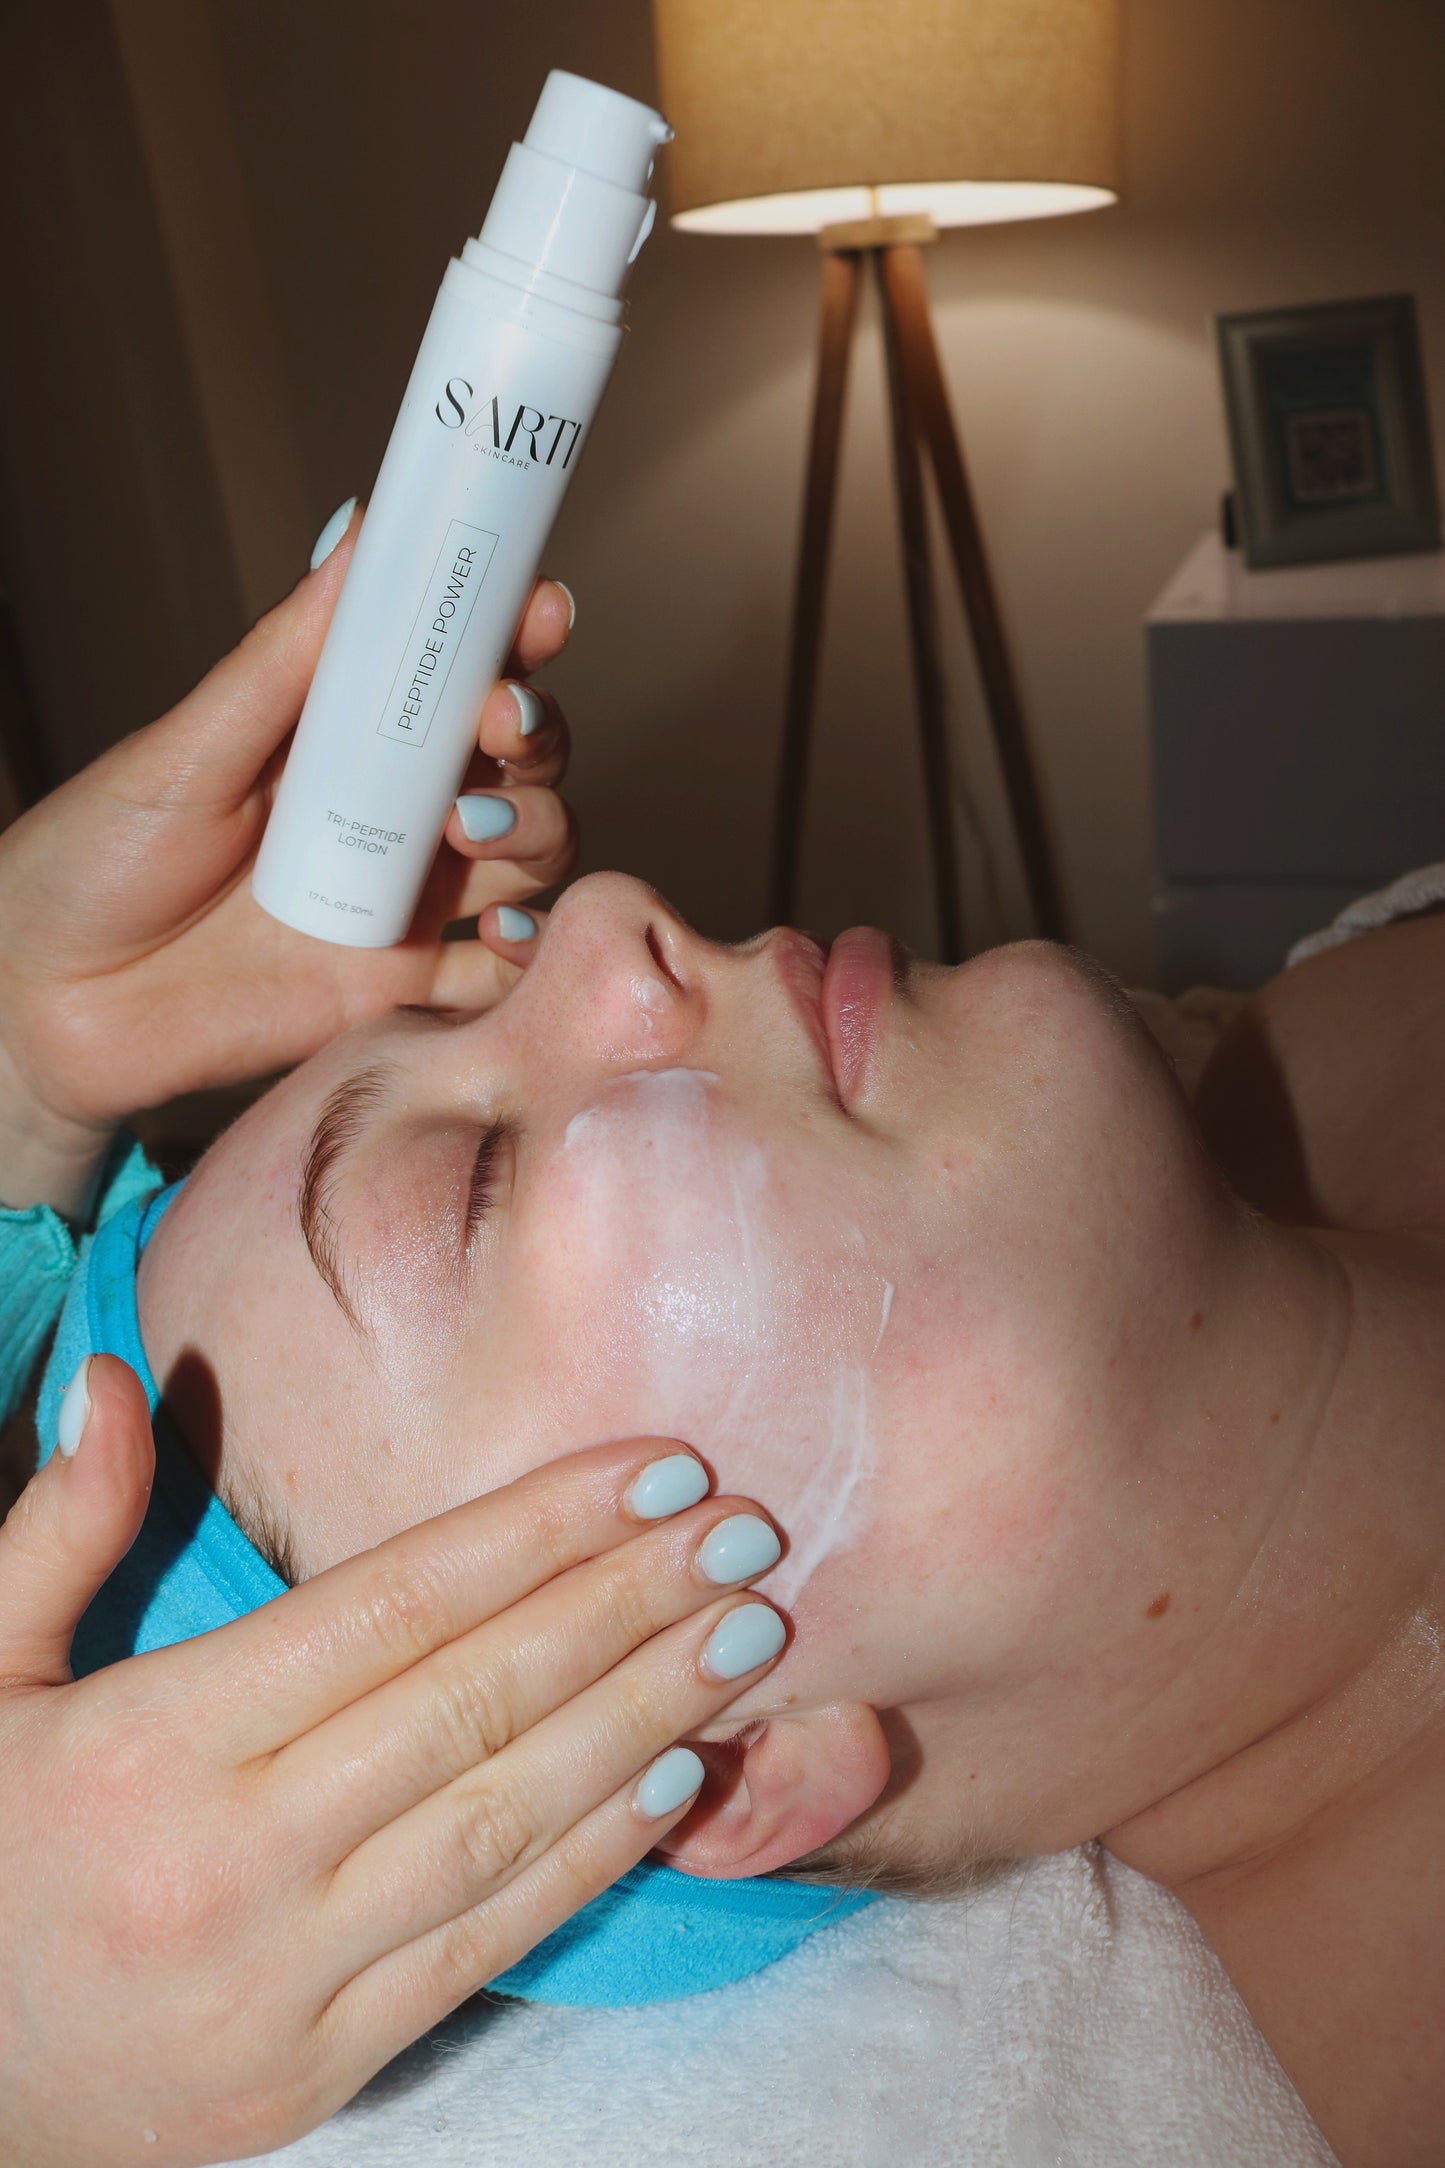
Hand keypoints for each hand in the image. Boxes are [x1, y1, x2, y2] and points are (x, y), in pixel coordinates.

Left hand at [0, 506, 576, 1210]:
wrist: (47, 1002)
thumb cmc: (97, 861)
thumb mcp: (189, 748)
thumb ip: (286, 657)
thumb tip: (357, 530)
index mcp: (347, 735)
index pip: (460, 668)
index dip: (517, 634)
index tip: (539, 608)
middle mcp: (393, 809)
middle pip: (523, 755)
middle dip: (536, 730)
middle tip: (499, 723)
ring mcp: (405, 896)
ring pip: (533, 848)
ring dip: (536, 825)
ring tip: (470, 828)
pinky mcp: (401, 985)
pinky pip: (504, 974)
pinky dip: (531, 952)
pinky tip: (504, 933)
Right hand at [0, 1355, 785, 2167]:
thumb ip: (59, 1529)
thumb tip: (111, 1375)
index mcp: (153, 1740)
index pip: (393, 1607)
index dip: (537, 1529)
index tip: (656, 1469)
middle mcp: (233, 1856)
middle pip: (475, 1700)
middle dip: (626, 1604)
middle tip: (748, 1530)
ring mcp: (285, 1976)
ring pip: (504, 1819)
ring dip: (646, 1718)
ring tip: (748, 1636)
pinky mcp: (319, 2068)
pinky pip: (484, 1947)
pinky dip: (591, 1860)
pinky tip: (678, 1779)